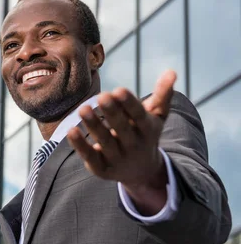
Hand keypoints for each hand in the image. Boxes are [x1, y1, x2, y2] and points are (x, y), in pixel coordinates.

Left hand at [67, 70, 176, 213]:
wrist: (141, 172)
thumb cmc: (145, 134)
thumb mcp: (156, 116)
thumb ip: (162, 95)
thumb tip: (171, 71)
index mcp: (147, 130)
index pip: (139, 116)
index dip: (130, 104)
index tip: (119, 90)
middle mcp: (133, 145)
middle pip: (122, 129)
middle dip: (112, 113)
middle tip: (102, 96)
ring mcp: (117, 158)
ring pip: (105, 141)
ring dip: (94, 125)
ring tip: (82, 109)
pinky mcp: (102, 169)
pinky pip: (90, 156)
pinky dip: (80, 145)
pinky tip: (71, 130)